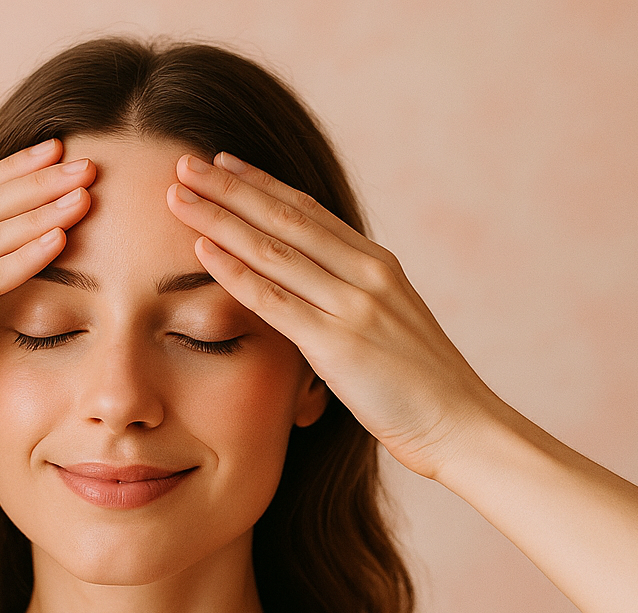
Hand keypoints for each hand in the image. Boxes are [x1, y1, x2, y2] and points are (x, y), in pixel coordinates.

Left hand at [166, 152, 497, 478]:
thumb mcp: (389, 324)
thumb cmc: (421, 384)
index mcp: (376, 264)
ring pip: (273, 250)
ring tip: (177, 196)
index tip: (223, 164)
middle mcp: (364, 273)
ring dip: (220, 219)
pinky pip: (275, 301)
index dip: (261, 184)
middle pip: (284, 217)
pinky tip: (202, 252)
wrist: (460, 423)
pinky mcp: (338, 344)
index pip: (307, 211)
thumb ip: (352, 300)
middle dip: (229, 188)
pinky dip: (236, 273)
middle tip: (183, 163)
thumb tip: (316, 292)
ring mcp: (352, 305)